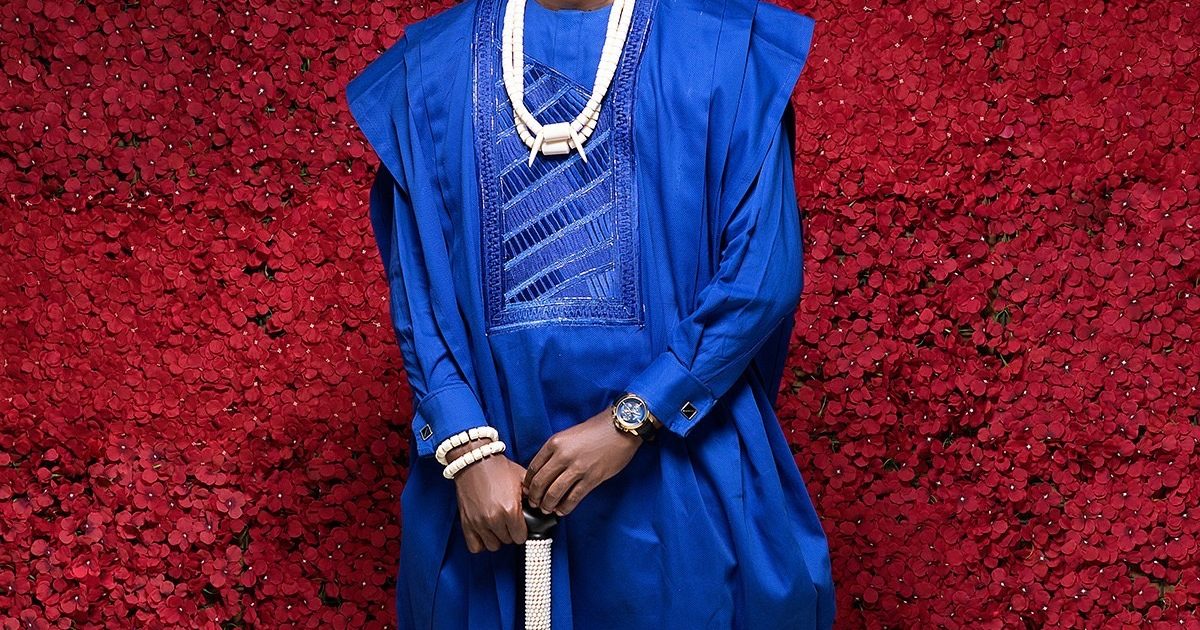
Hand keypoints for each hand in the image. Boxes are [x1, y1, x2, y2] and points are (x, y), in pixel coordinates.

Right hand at [450, 439, 527, 552]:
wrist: (475, 461)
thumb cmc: (498, 469)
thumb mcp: (522, 479)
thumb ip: (533, 496)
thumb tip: (542, 508)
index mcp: (510, 510)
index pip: (521, 537)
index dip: (523, 531)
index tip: (520, 524)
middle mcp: (494, 519)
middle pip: (508, 541)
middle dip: (510, 533)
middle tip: (509, 522)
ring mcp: (478, 522)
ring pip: (493, 546)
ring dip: (496, 538)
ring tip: (497, 526)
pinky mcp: (466, 523)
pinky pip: (475, 546)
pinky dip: (481, 543)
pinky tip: (485, 533)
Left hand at [523, 408, 641, 516]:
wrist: (620, 428)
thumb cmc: (596, 430)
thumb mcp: (568, 435)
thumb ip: (556, 451)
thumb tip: (546, 471)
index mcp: (554, 443)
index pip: (534, 468)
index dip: (529, 483)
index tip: (529, 491)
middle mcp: (563, 456)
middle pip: (541, 483)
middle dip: (535, 497)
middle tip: (534, 504)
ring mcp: (578, 468)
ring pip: (554, 493)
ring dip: (548, 505)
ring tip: (546, 510)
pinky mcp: (592, 478)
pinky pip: (573, 498)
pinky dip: (565, 507)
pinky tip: (562, 511)